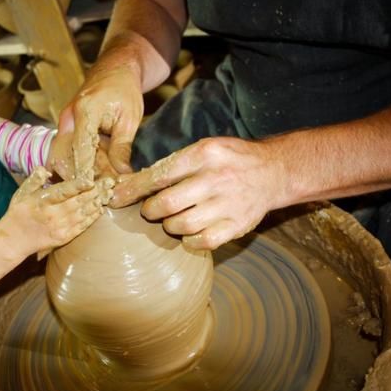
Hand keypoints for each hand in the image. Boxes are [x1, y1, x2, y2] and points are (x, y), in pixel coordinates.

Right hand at [3, 167, 102, 254]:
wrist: (15, 240)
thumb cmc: (19, 212)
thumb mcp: (21, 193)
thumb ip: (34, 180)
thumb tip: (45, 169)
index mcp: (42, 202)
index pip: (62, 192)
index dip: (77, 186)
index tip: (90, 179)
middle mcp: (53, 215)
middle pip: (78, 202)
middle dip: (95, 191)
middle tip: (109, 182)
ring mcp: (60, 228)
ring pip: (83, 213)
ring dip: (97, 203)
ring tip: (109, 193)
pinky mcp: (64, 237)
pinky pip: (82, 226)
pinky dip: (92, 218)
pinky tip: (100, 209)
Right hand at [60, 64, 143, 181]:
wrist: (114, 69)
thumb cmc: (124, 90)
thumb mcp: (129, 119)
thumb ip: (122, 148)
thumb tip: (122, 174)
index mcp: (85, 112)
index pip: (80, 149)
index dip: (86, 172)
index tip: (94, 190)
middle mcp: (68, 118)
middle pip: (63, 156)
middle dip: (77, 176)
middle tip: (94, 192)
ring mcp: (64, 123)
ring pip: (61, 155)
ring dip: (76, 172)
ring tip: (93, 186)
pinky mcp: (65, 128)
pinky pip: (66, 150)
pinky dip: (77, 164)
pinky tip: (90, 176)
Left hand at [110, 137, 284, 249]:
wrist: (274, 172)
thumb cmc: (228, 160)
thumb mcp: (204, 149)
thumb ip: (172, 164)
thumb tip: (131, 182)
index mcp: (204, 154)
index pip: (158, 175)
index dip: (132, 190)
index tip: (115, 198)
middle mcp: (216, 179)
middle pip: (166, 204)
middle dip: (150, 211)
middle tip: (151, 210)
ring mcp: (228, 204)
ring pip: (181, 225)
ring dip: (169, 225)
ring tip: (173, 218)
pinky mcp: (237, 226)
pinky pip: (201, 241)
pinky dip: (189, 240)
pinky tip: (191, 231)